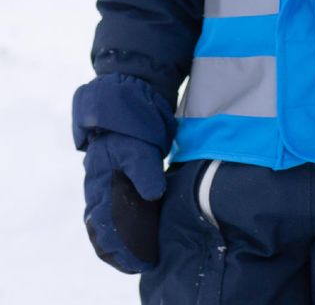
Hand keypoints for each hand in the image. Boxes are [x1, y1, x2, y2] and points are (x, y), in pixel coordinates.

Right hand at [83, 132, 165, 273]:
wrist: (127, 113)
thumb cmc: (133, 131)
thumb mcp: (140, 148)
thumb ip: (145, 171)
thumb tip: (153, 195)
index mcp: (100, 183)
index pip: (105, 223)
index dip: (119, 245)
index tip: (137, 259)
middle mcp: (96, 189)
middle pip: (100, 230)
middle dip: (117, 251)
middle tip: (138, 265)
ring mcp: (100, 188)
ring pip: (101, 226)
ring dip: (114, 245)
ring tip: (134, 261)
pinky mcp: (109, 186)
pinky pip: (107, 216)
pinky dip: (115, 233)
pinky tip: (130, 242)